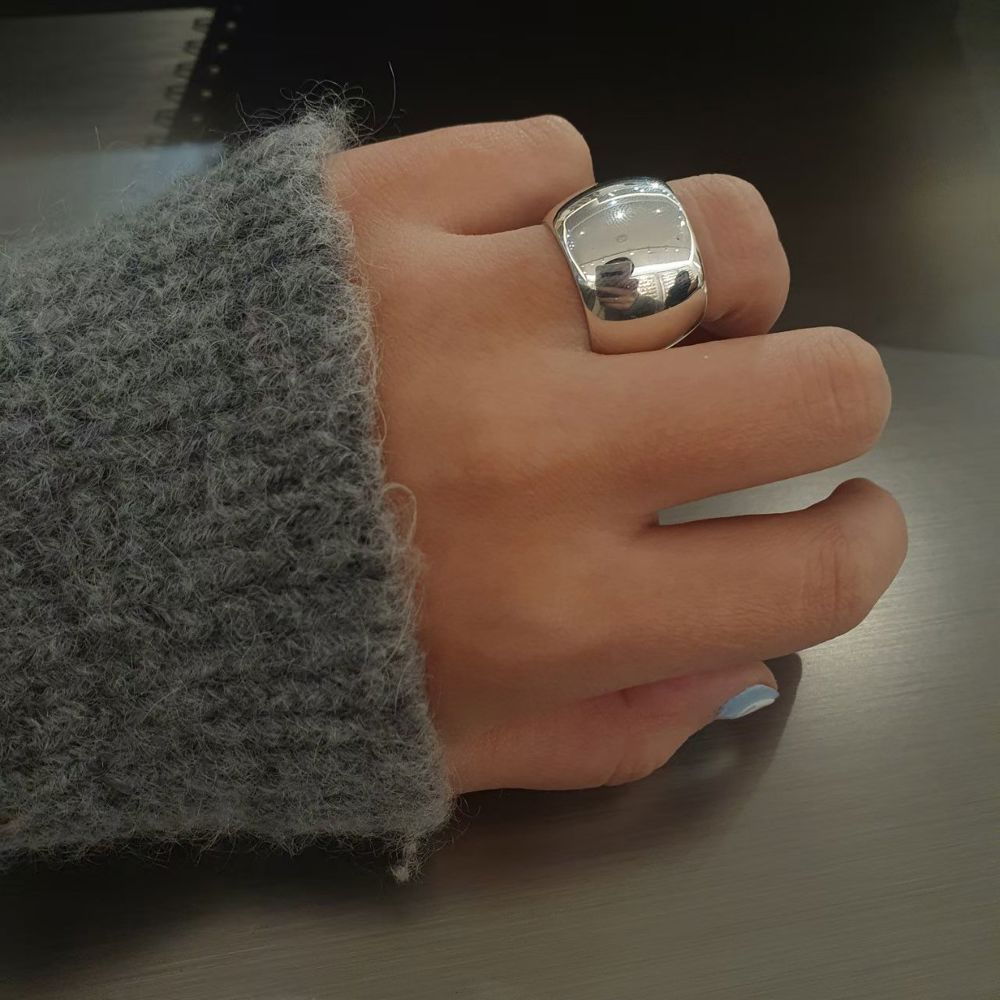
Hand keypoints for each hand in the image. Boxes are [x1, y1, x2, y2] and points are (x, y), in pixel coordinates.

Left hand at [325, 116, 906, 794]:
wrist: (66, 541)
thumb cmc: (266, 657)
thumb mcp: (451, 749)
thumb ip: (621, 725)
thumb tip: (744, 651)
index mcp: (556, 612)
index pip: (812, 573)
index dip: (859, 544)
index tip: (840, 522)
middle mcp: (536, 456)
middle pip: (821, 382)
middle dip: (822, 401)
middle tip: (749, 411)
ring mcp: (462, 306)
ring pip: (712, 227)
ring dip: (716, 277)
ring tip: (643, 315)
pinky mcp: (386, 201)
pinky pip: (554, 154)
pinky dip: (553, 207)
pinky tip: (498, 266)